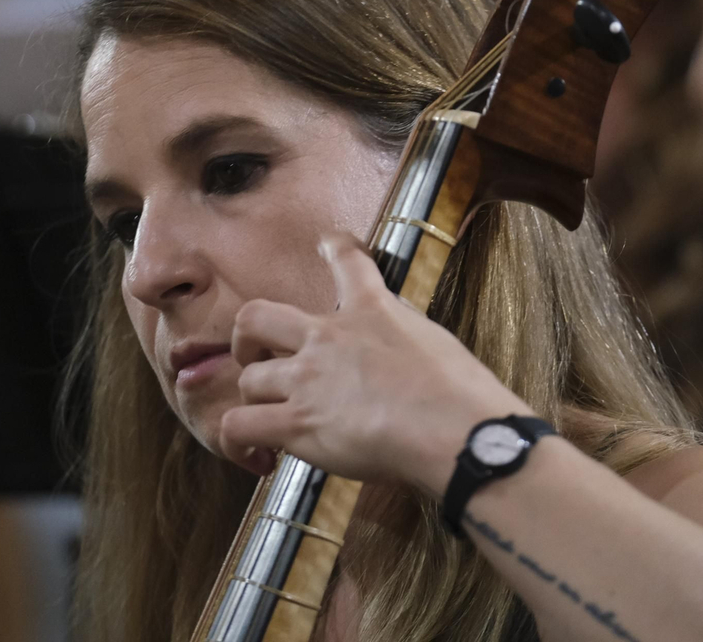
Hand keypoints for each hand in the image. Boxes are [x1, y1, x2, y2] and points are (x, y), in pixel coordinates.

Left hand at [219, 232, 529, 494]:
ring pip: (247, 381)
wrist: (455, 428)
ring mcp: (306, 379)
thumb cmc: (463, 395)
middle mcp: (327, 337)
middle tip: (256, 360)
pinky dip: (239, 444)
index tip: (327, 244)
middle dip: (247, 341)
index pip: (347, 258)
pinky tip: (258, 458)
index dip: (333, 247)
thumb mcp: (438, 342)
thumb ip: (407, 339)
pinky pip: (239, 428)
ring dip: (254, 402)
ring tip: (267, 424)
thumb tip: (403, 357)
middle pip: (256, 317)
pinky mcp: (298, 423)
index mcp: (372, 310)